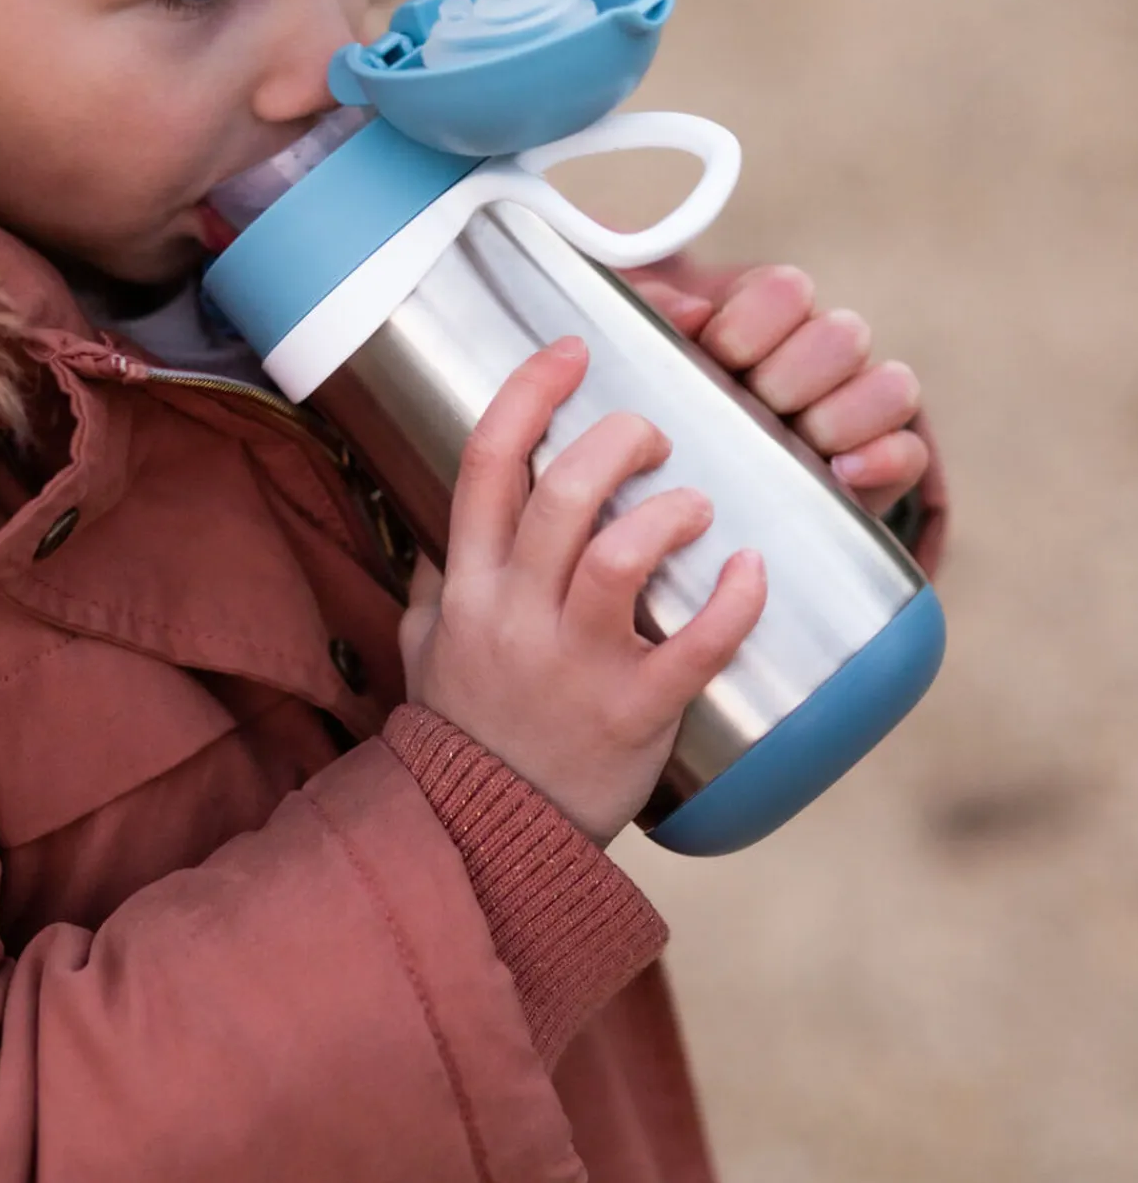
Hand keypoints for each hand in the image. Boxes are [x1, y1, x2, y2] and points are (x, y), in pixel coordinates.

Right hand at [399, 338, 766, 845]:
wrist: (487, 833)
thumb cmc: (466, 725)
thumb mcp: (429, 641)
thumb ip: (444, 572)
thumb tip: (454, 512)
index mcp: (471, 585)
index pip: (488, 462)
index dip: (532, 392)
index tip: (573, 348)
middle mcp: (518, 615)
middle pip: (563, 494)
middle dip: (619, 440)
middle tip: (654, 434)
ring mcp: (576, 665)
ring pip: (622, 557)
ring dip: (672, 512)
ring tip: (697, 506)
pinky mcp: (635, 713)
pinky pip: (694, 647)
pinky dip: (733, 603)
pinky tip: (754, 571)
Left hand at [624, 258, 927, 518]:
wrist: (674, 489)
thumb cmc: (660, 407)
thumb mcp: (639, 356)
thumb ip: (647, 313)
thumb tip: (691, 311)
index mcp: (767, 320)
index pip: (789, 290)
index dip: (752, 322)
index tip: (717, 354)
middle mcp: (821, 358)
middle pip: (844, 335)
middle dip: (792, 375)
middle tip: (753, 405)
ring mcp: (855, 412)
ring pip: (892, 386)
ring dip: (840, 414)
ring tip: (796, 441)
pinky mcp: (877, 470)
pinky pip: (908, 452)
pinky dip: (883, 459)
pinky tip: (840, 473)